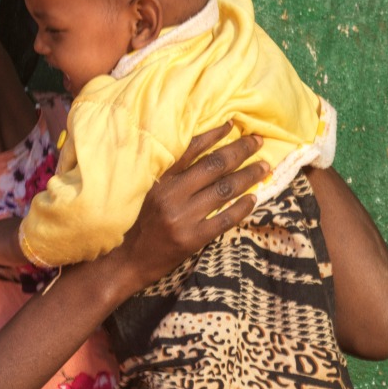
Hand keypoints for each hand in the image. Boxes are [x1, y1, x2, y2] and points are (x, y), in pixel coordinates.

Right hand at [104, 124, 265, 290]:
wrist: (123, 263)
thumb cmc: (134, 226)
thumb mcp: (145, 193)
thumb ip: (168, 176)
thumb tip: (200, 156)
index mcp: (158, 180)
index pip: (190, 150)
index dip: (214, 135)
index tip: (233, 125)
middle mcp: (171, 195)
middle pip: (214, 166)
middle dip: (240, 151)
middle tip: (258, 141)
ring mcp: (182, 218)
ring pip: (224, 190)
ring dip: (248, 176)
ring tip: (264, 167)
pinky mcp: (191, 239)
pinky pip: (225, 219)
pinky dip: (242, 207)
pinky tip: (253, 198)